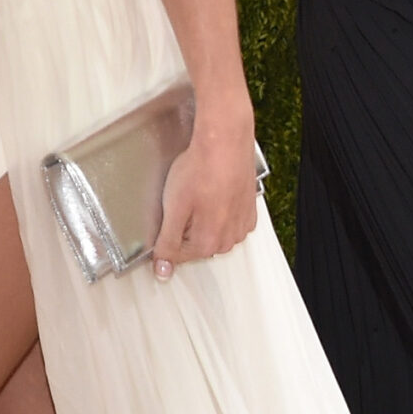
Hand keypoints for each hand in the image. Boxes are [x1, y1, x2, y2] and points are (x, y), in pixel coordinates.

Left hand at [152, 110, 257, 276]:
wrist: (225, 143)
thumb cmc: (199, 171)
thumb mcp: (173, 209)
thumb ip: (167, 243)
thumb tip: (163, 271)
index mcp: (209, 244)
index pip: (178, 255)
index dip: (165, 238)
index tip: (164, 219)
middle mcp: (229, 239)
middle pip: (196, 245)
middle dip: (185, 228)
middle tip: (180, 202)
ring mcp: (242, 225)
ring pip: (214, 232)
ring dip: (202, 219)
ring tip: (197, 194)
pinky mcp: (249, 209)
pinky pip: (229, 220)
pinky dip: (219, 210)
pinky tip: (212, 192)